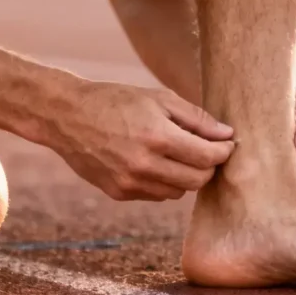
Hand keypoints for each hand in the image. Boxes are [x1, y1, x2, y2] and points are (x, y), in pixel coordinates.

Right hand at [47, 79, 234, 201]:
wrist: (68, 116)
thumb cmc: (117, 101)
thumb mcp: (159, 98)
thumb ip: (197, 118)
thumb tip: (227, 135)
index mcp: (157, 137)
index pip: (207, 158)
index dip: (224, 152)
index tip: (227, 143)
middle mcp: (144, 165)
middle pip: (197, 181)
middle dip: (209, 166)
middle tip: (207, 150)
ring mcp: (130, 183)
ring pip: (179, 192)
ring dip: (186, 176)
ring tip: (178, 154)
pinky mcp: (119, 193)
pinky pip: (157, 195)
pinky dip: (164, 182)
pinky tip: (155, 162)